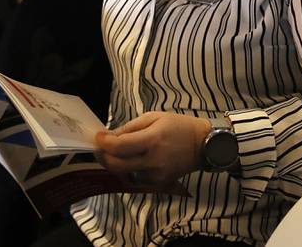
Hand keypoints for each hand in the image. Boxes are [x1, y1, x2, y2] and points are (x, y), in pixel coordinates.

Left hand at [95, 112, 210, 188]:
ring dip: (115, 163)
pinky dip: (129, 169)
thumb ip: (131, 127)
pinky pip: (136, 178)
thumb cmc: (179, 126)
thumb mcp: (155, 117)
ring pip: (124, 173)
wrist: (204, 145)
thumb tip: (110, 136)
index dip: (103, 143)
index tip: (97, 136)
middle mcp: (153, 160)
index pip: (119, 146)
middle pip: (116, 165)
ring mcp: (156, 175)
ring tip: (114, 153)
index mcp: (152, 140)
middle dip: (103, 156)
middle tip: (99, 147)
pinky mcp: (159, 183)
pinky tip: (131, 160)